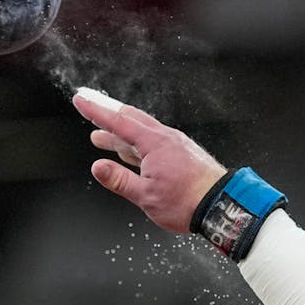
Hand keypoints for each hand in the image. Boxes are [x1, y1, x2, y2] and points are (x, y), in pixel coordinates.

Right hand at [71, 88, 227, 233]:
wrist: (223, 205)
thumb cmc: (189, 202)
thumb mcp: (146, 195)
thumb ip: (120, 180)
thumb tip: (98, 168)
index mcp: (154, 143)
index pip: (118, 122)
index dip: (96, 111)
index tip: (81, 100)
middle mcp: (167, 139)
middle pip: (131, 120)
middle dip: (107, 116)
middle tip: (89, 110)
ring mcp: (176, 145)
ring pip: (142, 133)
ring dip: (120, 134)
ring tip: (101, 137)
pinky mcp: (184, 154)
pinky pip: (155, 143)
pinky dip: (137, 144)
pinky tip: (131, 153)